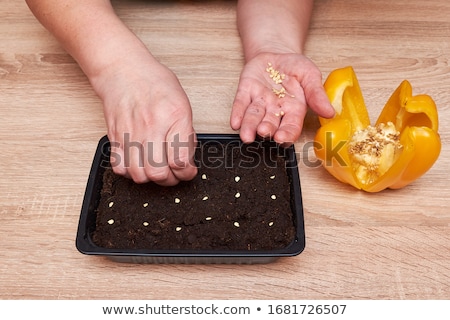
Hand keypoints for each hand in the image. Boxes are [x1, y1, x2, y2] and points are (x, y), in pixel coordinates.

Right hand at [94, 57, 197, 185]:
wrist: (124, 70)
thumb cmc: (155, 84)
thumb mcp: (182, 104)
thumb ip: (186, 133)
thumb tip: (187, 160)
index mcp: (174, 117)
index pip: (180, 160)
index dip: (187, 173)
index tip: (188, 171)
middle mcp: (151, 127)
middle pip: (158, 173)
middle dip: (170, 180)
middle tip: (174, 175)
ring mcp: (131, 133)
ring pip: (138, 175)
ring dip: (150, 179)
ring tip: (157, 171)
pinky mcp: (115, 137)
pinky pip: (120, 167)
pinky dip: (130, 172)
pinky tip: (139, 165)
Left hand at [230, 52, 334, 145]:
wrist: (277, 53)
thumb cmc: (296, 68)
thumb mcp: (311, 76)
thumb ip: (317, 94)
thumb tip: (330, 113)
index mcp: (294, 109)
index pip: (291, 125)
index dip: (286, 133)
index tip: (281, 138)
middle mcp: (275, 110)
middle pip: (270, 123)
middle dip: (266, 129)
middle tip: (263, 133)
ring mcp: (259, 102)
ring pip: (253, 116)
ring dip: (249, 126)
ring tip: (246, 136)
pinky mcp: (245, 92)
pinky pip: (240, 104)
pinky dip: (237, 113)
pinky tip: (235, 122)